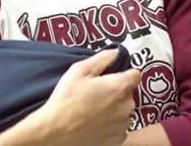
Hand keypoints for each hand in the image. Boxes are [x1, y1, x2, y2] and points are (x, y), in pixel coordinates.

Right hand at [0, 49, 140, 145]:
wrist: (55, 133)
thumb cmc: (66, 101)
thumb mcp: (79, 71)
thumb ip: (102, 58)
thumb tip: (116, 52)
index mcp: (120, 86)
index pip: (135, 74)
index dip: (124, 74)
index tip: (111, 78)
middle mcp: (127, 105)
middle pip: (128, 93)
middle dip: (116, 92)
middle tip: (96, 95)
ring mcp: (124, 124)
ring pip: (124, 111)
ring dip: (114, 110)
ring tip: (93, 111)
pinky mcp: (118, 139)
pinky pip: (119, 127)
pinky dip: (111, 125)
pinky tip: (95, 124)